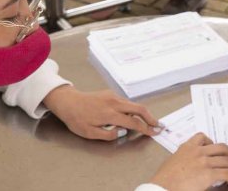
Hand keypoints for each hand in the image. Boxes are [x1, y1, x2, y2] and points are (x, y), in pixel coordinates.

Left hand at [44, 86, 159, 140]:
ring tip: (150, 122)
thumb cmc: (77, 119)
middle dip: (150, 118)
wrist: (69, 102)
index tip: (153, 133)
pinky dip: (134, 109)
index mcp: (109, 114)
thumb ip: (108, 134)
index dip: (145, 128)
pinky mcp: (111, 94)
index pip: (133, 122)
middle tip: (159, 126)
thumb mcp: (90, 133)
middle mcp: (114, 103)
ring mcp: (113, 96)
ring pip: (133, 104)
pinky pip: (126, 102)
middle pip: (139, 109)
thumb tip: (123, 132)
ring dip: (143, 113)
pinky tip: (134, 115)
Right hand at [150, 133, 227, 190]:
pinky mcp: (209, 174)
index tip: (216, 148)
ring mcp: (204, 162)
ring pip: (227, 159)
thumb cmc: (164, 179)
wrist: (162, 188)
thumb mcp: (173, 161)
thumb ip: (184, 158)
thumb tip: (192, 166)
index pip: (202, 137)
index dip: (212, 142)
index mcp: (187, 147)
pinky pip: (226, 173)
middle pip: (221, 147)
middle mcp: (197, 151)